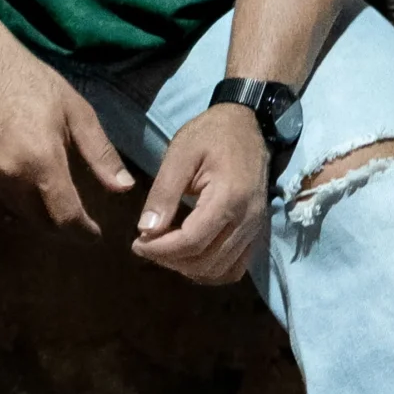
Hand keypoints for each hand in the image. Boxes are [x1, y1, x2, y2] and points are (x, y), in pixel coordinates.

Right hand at [0, 32, 133, 237]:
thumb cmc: (34, 82)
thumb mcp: (77, 112)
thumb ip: (100, 154)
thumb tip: (123, 188)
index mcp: (41, 161)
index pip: (65, 215)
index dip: (83, 231)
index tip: (95, 235)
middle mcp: (11, 177)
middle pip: (41, 221)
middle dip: (62, 225)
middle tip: (79, 221)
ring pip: (19, 211)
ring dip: (38, 210)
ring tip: (53, 196)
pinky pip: (0, 196)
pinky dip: (16, 195)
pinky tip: (26, 178)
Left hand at [130, 104, 270, 285]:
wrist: (246, 124)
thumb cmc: (210, 134)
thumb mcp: (179, 155)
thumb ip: (163, 193)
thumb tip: (146, 230)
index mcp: (229, 198)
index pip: (192, 242)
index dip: (161, 250)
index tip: (136, 243)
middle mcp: (248, 219)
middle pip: (206, 261)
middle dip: (170, 260)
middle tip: (146, 245)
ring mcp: (256, 228)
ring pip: (221, 270)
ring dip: (189, 268)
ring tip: (165, 249)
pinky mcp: (257, 231)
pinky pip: (236, 267)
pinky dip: (211, 269)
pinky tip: (190, 255)